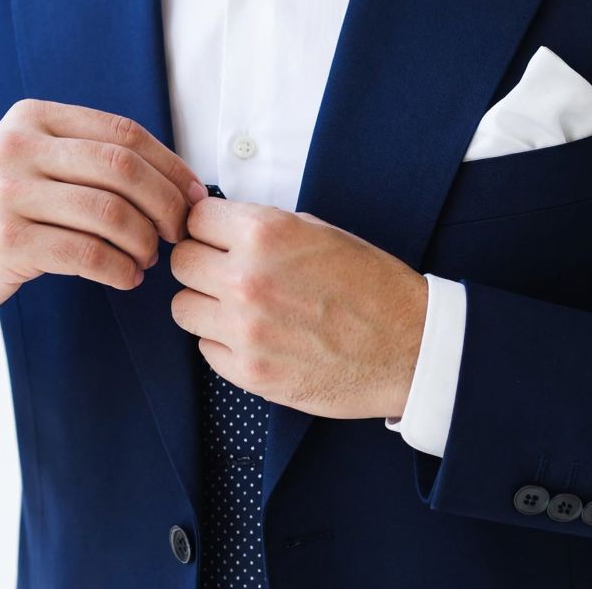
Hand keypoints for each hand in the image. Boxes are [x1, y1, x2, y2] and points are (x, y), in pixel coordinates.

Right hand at [0, 99, 207, 331]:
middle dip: (165, 204)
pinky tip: (125, 278)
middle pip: (122, 168)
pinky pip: (86, 253)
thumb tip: (178, 180)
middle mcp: (17, 147)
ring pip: (109, 212)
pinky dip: (119, 269)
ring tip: (147, 259)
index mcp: (33, 119)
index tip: (193, 197)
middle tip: (179, 233)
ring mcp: (7, 194)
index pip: (123, 134)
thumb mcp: (31, 163)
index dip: (170, 166)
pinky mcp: (5, 242)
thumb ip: (89, 158)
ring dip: (144, 242)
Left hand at [169, 198, 427, 418]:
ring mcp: (244, 330)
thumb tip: (218, 226)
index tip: (217, 238)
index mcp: (266, 234)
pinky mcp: (248, 372)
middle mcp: (246, 279)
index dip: (207, 228)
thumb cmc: (372, 286)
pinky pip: (205, 349)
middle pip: (181, 263)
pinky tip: (256, 337)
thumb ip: (263, 228)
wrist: (410, 348)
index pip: (195, 219)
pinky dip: (223, 343)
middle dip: (202, 264)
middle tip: (226, 272)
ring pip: (183, 308)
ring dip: (206, 305)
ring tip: (239, 307)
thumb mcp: (319, 232)